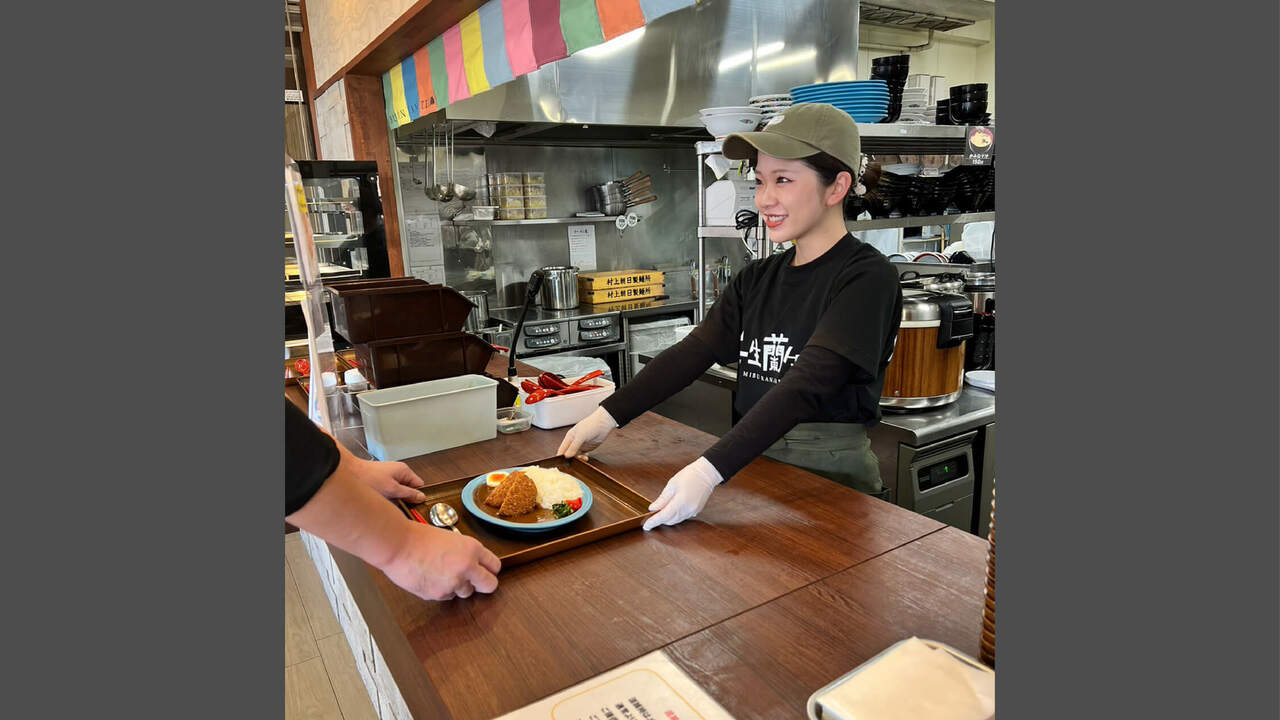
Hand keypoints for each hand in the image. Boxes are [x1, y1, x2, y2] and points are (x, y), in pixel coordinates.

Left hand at [352, 459, 427, 503]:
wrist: (349, 473)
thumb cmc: (368, 477)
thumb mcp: (392, 489)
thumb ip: (408, 494)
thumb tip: (421, 498)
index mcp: (404, 471)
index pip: (419, 485)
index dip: (417, 496)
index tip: (414, 505)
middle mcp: (397, 473)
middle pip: (408, 490)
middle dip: (404, 500)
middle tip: (398, 506)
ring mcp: (388, 478)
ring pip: (397, 493)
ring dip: (393, 500)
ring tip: (385, 502)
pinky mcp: (380, 483)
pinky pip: (388, 493)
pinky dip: (385, 499)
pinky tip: (379, 501)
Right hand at [379, 522, 501, 600]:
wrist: (397, 545)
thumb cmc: (418, 537)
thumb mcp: (450, 538)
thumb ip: (465, 553)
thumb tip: (474, 565)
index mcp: (471, 549)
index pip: (495, 566)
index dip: (490, 569)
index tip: (486, 571)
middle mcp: (467, 567)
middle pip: (490, 585)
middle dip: (483, 584)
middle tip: (474, 581)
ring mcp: (453, 583)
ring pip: (466, 593)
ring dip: (459, 586)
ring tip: (442, 573)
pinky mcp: (439, 594)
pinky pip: (447, 596)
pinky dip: (441, 590)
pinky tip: (431, 577)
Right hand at [556, 406, 617, 458]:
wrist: (604, 424)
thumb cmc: (591, 426)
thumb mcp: (581, 436)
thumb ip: (573, 447)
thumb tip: (566, 456)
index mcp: (569, 438)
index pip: (561, 450)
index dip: (560, 458)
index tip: (562, 465)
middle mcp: (573, 442)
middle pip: (568, 454)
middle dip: (570, 460)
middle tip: (575, 463)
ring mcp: (580, 445)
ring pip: (575, 456)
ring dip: (578, 460)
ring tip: (584, 458)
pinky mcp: (587, 448)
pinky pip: (582, 456)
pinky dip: (583, 458)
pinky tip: (586, 457)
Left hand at [642, 457, 722, 530]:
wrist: (706, 473)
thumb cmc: (689, 475)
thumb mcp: (672, 485)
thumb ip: (662, 499)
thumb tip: (653, 508)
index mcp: (680, 502)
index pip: (664, 516)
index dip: (654, 522)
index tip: (646, 526)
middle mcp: (688, 509)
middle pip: (669, 520)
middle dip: (660, 519)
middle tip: (652, 515)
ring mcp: (693, 511)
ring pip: (676, 520)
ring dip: (667, 518)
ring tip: (661, 510)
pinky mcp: (696, 511)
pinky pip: (683, 517)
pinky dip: (675, 515)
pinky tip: (672, 508)